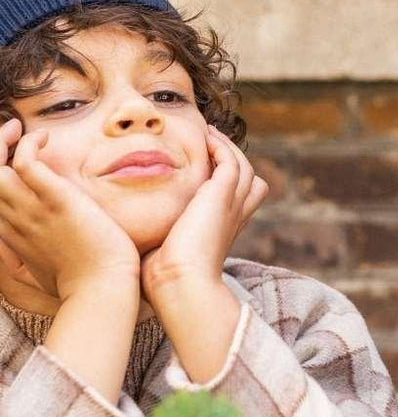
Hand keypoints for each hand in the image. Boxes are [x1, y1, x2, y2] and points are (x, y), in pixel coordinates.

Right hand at [0, 118, 139, 299]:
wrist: (100, 288)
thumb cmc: (83, 279)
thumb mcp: (48, 263)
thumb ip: (38, 246)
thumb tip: (47, 239)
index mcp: (9, 236)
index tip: (5, 160)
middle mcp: (12, 222)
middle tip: (8, 133)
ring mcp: (31, 211)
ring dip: (2, 142)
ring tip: (20, 129)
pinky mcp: (54, 201)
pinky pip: (26, 163)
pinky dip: (29, 144)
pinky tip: (45, 137)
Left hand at [140, 127, 266, 303]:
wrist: (179, 283)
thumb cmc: (164, 280)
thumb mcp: (163, 256)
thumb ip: (156, 242)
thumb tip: (127, 243)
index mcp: (223, 231)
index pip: (242, 202)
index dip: (230, 185)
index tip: (207, 171)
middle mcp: (232, 216)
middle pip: (250, 182)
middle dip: (233, 162)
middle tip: (211, 144)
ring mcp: (231, 204)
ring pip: (243, 167)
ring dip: (227, 148)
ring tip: (208, 133)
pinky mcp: (222, 193)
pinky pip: (230, 161)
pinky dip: (221, 147)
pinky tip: (204, 138)